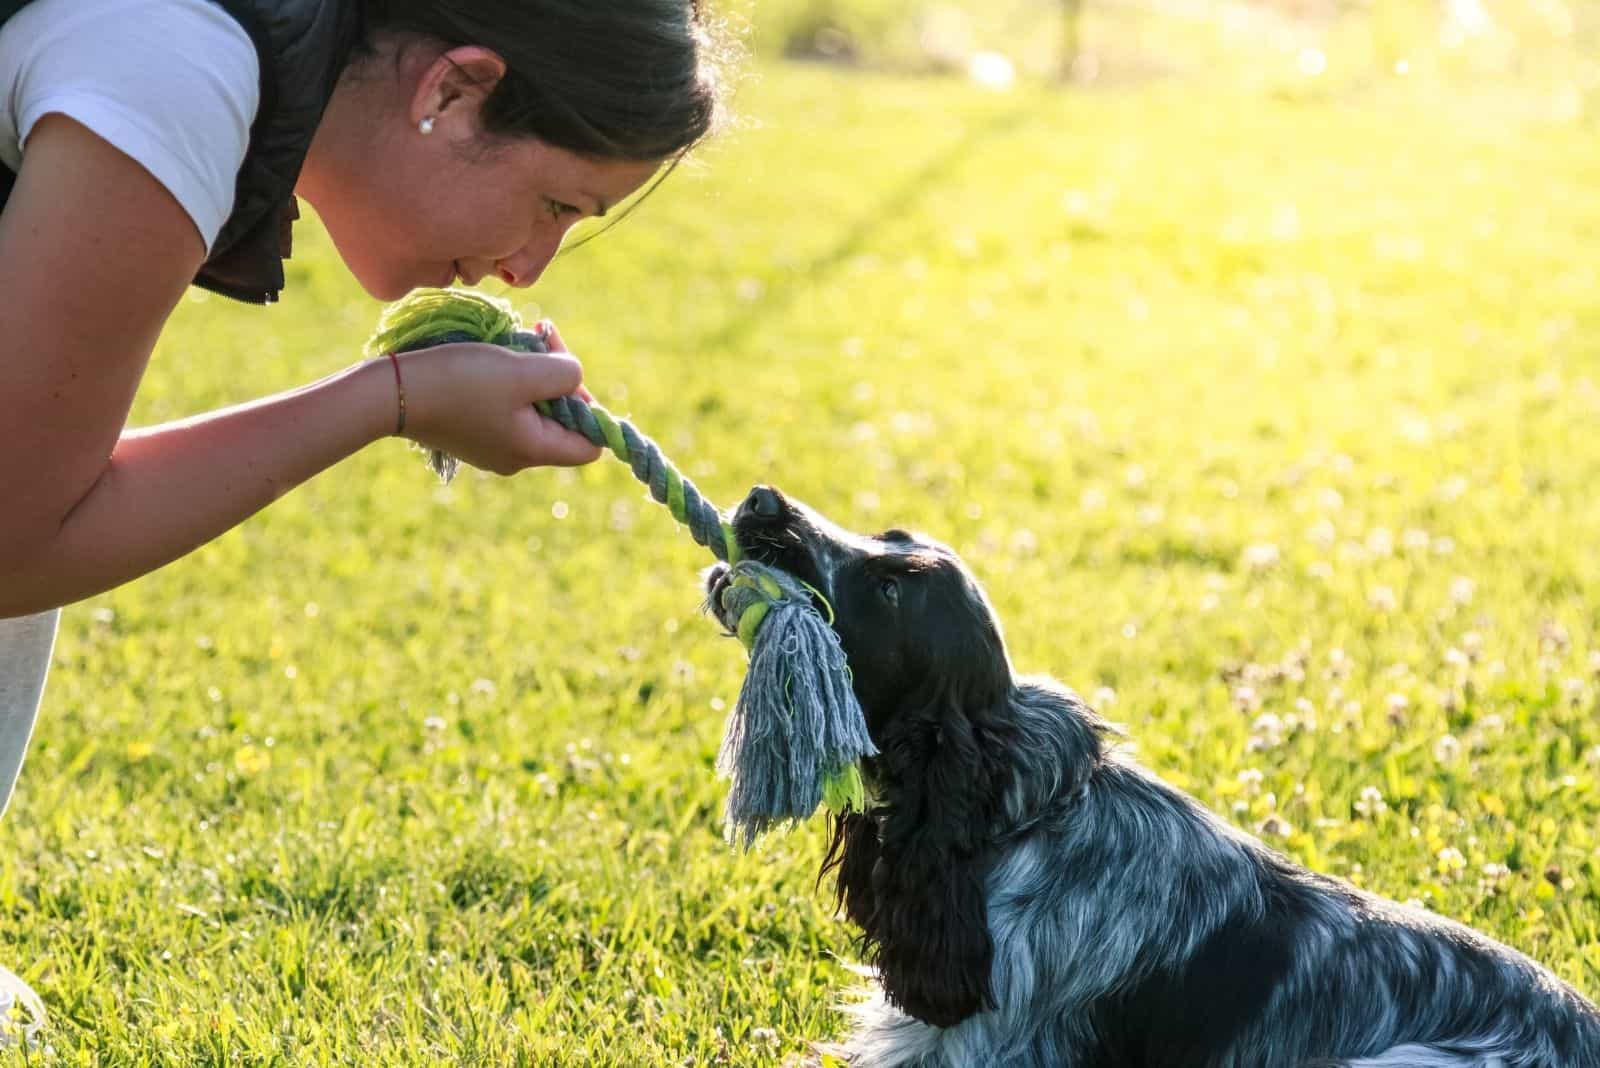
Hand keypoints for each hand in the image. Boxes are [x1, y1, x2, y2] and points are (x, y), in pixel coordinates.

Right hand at [392, 339, 602, 474]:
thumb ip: (563, 374)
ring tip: (516, 343)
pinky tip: (495, 356)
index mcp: (534, 450)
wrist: (391, 392)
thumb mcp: (522, 371)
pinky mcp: (472, 430)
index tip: (566, 373)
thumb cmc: (460, 381)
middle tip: (541, 338)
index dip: (591, 408)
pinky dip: (510, 381)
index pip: (591, 445)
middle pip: (563, 421)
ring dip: (533, 373)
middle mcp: (517, 456)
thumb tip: (575, 378)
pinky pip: (508, 407)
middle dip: (558, 378)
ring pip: (535, 409)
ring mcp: (493, 445)